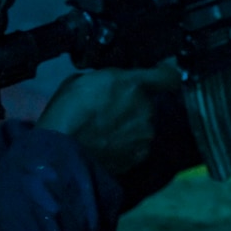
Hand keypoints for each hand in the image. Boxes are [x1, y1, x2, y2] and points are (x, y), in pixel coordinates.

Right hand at [36, 64, 181, 175]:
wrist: (62, 151)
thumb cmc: (67, 111)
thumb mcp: (84, 80)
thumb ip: (109, 79)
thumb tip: (115, 83)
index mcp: (134, 85)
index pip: (168, 76)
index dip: (164, 74)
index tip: (158, 76)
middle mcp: (146, 109)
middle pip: (149, 102)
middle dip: (134, 104)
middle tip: (112, 110)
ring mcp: (145, 134)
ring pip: (144, 124)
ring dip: (132, 125)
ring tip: (107, 131)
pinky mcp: (140, 156)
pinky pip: (139, 144)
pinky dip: (129, 144)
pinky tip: (109, 145)